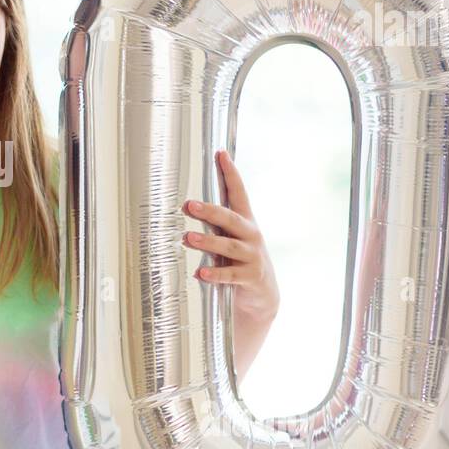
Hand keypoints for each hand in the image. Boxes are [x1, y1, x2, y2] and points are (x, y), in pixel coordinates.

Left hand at [183, 150, 278, 378]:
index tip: (220, 153)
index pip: (238, 192)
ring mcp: (252, 256)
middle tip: (188, 205)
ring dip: (207, 242)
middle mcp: (250, 235)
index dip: (230, 173)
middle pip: (230, 218)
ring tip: (188, 238)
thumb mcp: (229, 238)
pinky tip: (200, 274)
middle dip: (209, 210)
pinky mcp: (250, 277)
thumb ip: (214, 224)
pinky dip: (215, 274)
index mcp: (244, 221)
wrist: (262, 294)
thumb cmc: (238, 260)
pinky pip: (230, 275)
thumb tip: (186, 203)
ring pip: (229, 245)